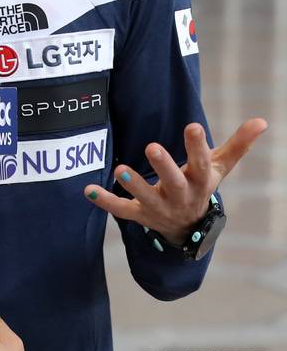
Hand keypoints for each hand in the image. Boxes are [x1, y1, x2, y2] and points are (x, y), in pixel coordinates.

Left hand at [84, 118, 267, 244]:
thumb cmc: (201, 185)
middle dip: (163, 166)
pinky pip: (120, 211)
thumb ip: (238, 144)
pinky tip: (88, 190)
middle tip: (152, 147)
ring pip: (146, 198)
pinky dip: (105, 201)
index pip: (201, 163)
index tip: (192, 126)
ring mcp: (159, 208)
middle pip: (173, 182)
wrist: (189, 230)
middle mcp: (180, 196)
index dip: (197, 146)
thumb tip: (262, 120)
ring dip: (133, 185)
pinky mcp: (139, 215)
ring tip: (120, 169)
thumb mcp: (218, 167)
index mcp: (200, 182)